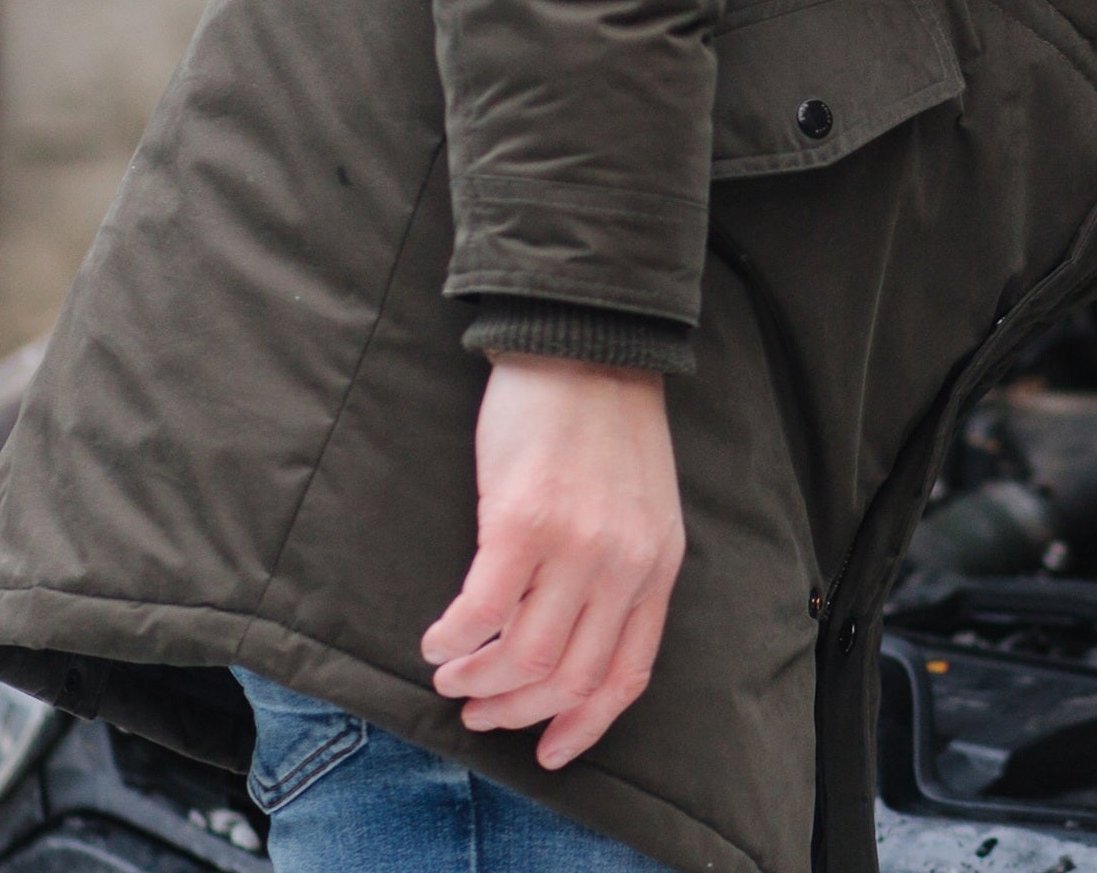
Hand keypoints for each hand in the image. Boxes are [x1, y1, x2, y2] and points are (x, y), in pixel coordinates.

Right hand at [420, 354, 684, 767]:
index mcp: (658, 568)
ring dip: (478, 681)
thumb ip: (622, 572)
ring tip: (452, 675)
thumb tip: (575, 637)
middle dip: (517, 711)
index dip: (584, 723)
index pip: (626, 674)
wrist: (585, 345)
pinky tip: (438, 639)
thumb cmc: (607, 424)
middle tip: (478, 712)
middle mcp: (623, 567)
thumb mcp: (645, 509)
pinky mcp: (521, 522)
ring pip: (522, 657)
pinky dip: (453, 640)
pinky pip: (481, 611)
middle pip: (568, 676)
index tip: (548, 750)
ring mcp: (575, 547)